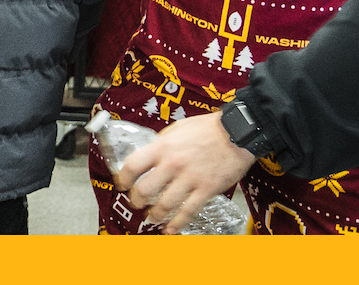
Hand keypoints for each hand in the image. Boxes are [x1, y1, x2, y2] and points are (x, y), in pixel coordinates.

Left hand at [112, 112, 253, 231]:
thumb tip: (151, 155)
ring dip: (155, 215)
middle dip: (136, 200)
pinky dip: (177, 223)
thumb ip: (163, 144)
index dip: (123, 179)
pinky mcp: (206, 190)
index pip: (133, 166)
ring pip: (164, 205)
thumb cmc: (207, 129)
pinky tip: (170, 229)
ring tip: (152, 217)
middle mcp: (173, 164)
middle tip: (136, 203)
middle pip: (145, 190)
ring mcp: (190, 179)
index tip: (122, 184)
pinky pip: (188, 211)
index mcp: (163, 147)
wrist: (236, 133)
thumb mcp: (177, 129)